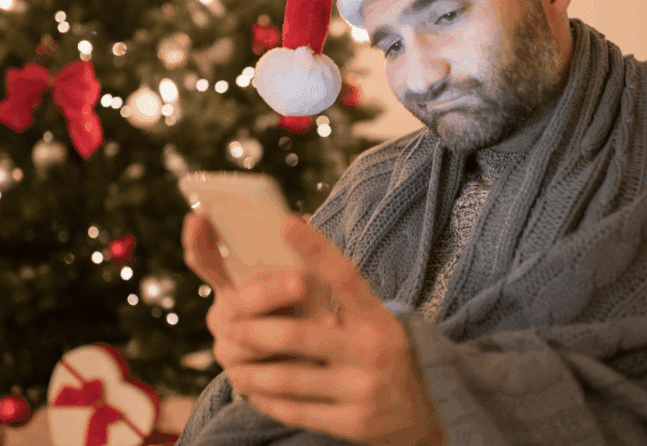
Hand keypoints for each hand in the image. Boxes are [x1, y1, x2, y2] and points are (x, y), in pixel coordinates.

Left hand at [181, 212, 444, 445]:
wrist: (419, 418)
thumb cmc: (381, 355)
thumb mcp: (375, 320)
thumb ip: (341, 296)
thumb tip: (299, 242)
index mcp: (377, 317)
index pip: (345, 276)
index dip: (315, 249)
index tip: (285, 222)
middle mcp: (373, 350)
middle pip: (298, 335)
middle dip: (254, 330)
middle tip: (227, 324)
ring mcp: (364, 390)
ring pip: (289, 378)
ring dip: (252, 370)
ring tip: (232, 363)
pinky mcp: (352, 423)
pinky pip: (295, 410)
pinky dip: (266, 400)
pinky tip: (253, 390)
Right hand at [181, 212, 336, 368]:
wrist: (326, 364)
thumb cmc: (314, 309)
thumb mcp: (306, 279)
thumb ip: (294, 260)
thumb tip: (294, 224)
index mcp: (230, 286)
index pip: (205, 261)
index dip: (198, 240)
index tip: (201, 216)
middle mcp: (223, 317)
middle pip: (236, 303)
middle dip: (268, 292)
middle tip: (301, 282)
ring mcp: (229, 351)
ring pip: (246, 343)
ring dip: (284, 333)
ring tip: (326, 323)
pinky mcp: (244, 381)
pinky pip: (259, 376)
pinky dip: (291, 365)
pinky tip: (315, 362)